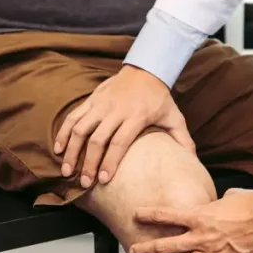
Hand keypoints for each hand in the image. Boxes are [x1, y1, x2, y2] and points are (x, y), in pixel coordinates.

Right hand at [54, 65, 194, 187]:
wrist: (145, 69)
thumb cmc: (160, 98)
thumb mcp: (174, 116)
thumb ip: (183, 140)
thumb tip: (194, 162)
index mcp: (136, 116)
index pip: (120, 141)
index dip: (110, 161)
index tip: (103, 180)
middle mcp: (115, 110)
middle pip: (97, 139)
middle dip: (89, 163)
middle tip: (84, 184)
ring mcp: (101, 104)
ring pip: (81, 128)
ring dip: (72, 151)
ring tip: (66, 171)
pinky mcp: (91, 100)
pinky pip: (73, 117)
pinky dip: (64, 133)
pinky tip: (59, 149)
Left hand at [129, 189, 252, 252]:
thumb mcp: (231, 196)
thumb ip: (219, 201)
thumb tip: (221, 199)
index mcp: (202, 216)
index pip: (168, 215)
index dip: (150, 215)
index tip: (135, 215)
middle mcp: (202, 236)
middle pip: (166, 244)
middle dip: (147, 248)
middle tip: (132, 251)